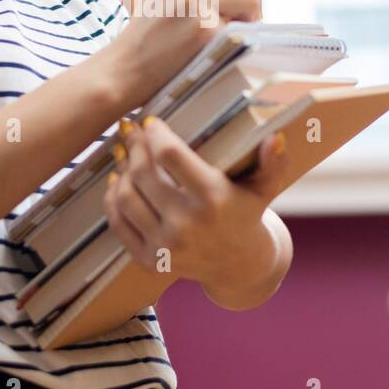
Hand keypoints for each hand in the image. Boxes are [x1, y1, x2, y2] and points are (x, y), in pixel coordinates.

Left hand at [103, 115, 289, 293]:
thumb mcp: (263, 188)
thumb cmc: (247, 215)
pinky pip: (119, 223)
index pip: (170, 155)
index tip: (151, 122)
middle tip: (132, 131)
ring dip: (121, 170)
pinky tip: (117, 180)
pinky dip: (113, 199)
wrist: (237, 266)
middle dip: (134, 146)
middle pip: (143, 173)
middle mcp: (186, 225)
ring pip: (126, 196)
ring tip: (125, 153)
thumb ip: (272, 162)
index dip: (155, 134)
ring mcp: (164, 246)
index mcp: (212, 199)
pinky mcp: (148, 261)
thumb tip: (276, 137)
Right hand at [104, 0, 260, 109]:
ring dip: (249, 19)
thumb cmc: (151, 39)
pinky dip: (235, 40)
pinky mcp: (203, 26)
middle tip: (239, 26)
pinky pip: (242, 27)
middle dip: (252, 3)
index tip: (235, 9)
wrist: (124, 69)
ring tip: (228, 36)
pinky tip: (213, 49)